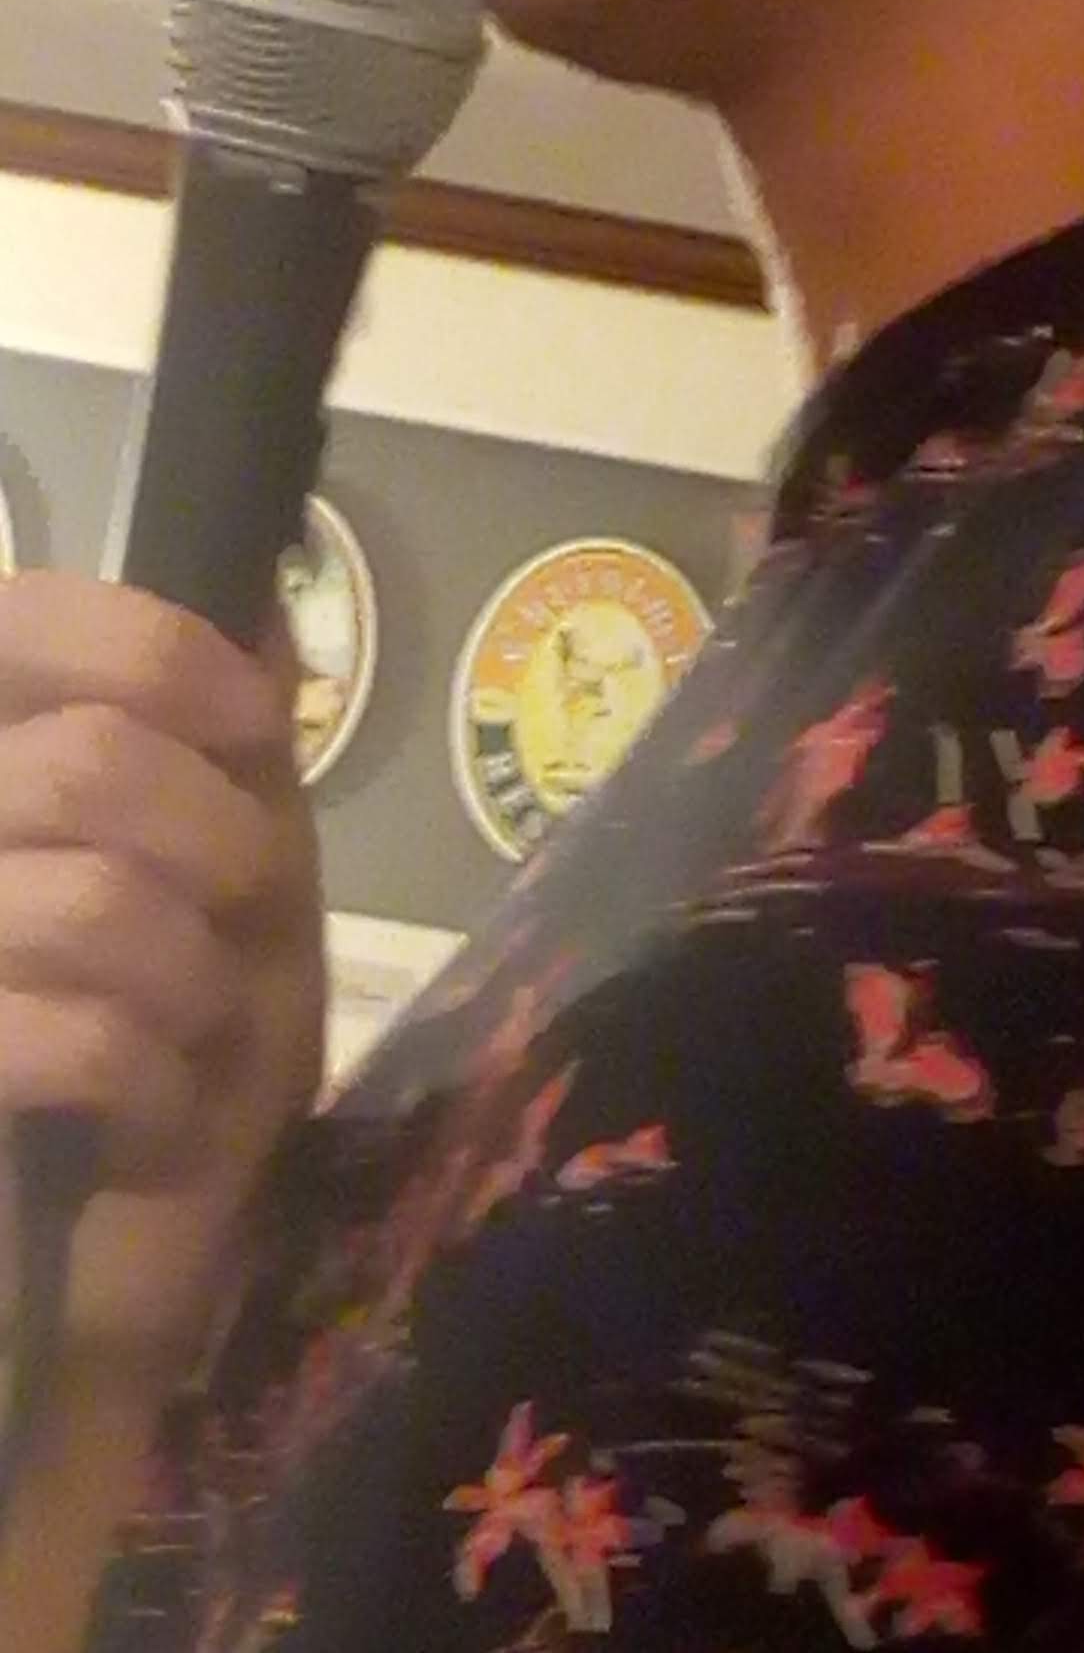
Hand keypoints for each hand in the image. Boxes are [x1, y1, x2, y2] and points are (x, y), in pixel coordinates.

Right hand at [0, 571, 324, 1390]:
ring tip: (185, 1037)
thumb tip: (259, 579)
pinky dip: (153, 1084)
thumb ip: (222, 741)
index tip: (250, 721)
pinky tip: (140, 1124)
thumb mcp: (222, 890)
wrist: (81, 1304)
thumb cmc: (152, 1073)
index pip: (15, 620)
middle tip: (233, 919)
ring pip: (93, 897)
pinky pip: (73, 1035)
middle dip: (216, 842)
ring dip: (193, 977)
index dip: (151, 652)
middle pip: (82, 765)